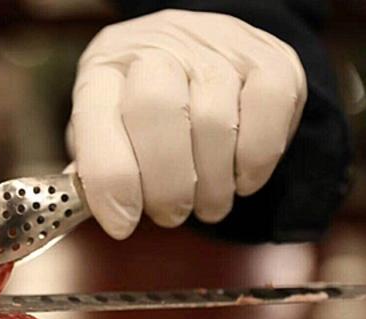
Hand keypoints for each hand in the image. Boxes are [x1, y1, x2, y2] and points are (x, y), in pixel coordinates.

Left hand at [69, 9, 306, 238]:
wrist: (196, 57)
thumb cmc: (140, 111)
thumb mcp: (103, 135)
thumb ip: (96, 171)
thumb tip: (98, 211)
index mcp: (104, 70)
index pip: (97, 119)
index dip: (110, 182)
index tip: (123, 223)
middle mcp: (157, 48)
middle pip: (157, 111)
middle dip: (166, 184)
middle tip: (171, 215)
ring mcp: (216, 47)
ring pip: (215, 120)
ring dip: (212, 184)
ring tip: (207, 205)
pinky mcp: (270, 57)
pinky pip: (268, 109)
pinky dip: (255, 160)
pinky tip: (241, 179)